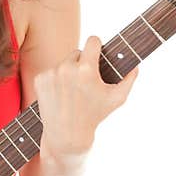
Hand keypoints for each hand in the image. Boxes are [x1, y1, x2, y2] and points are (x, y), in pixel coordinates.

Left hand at [34, 35, 138, 153]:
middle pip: (77, 52)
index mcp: (86, 69)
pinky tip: (61, 94)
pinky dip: (56, 80)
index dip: (97, 45)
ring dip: (68, 72)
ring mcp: (51, 74)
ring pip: (63, 63)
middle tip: (86, 81)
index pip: (92, 40)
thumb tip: (135, 65)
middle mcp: (66, 68)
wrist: (66, 135)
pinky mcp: (39, 80)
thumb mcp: (117, 99)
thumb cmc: (94, 116)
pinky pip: (51, 71)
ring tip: (73, 91)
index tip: (97, 50)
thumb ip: (129, 79)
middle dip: (82, 63)